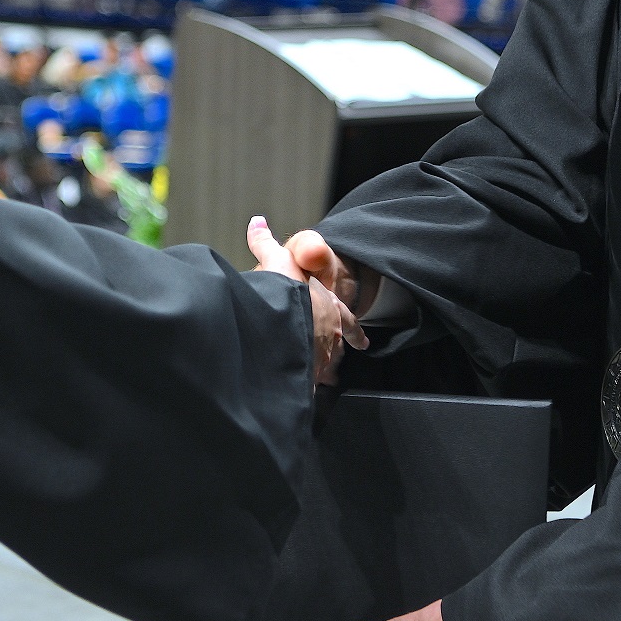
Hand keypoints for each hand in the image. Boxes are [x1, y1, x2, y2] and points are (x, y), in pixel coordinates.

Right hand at [246, 217, 365, 383]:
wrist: (284, 324)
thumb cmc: (286, 292)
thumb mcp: (276, 261)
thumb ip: (266, 244)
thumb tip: (258, 221)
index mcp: (330, 311)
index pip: (347, 322)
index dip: (353, 331)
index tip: (363, 343)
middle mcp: (330, 339)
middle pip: (337, 351)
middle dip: (335, 358)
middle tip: (336, 369)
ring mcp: (319, 363)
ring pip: (325, 371)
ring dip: (322, 375)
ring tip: (319, 383)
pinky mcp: (306, 382)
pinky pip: (310, 390)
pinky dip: (307, 392)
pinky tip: (302, 398)